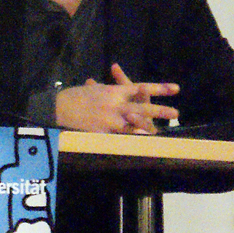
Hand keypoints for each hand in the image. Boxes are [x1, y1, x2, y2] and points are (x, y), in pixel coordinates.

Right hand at [55, 64, 178, 133]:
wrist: (57, 107)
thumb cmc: (75, 96)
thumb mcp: (95, 89)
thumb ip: (110, 91)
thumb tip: (120, 90)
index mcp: (114, 91)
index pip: (140, 87)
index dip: (159, 88)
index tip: (175, 89)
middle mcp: (114, 104)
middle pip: (141, 107)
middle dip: (159, 110)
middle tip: (176, 112)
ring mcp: (109, 119)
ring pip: (132, 124)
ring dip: (147, 128)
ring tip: (159, 132)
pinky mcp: (102, 132)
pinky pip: (118, 138)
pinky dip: (129, 141)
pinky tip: (140, 145)